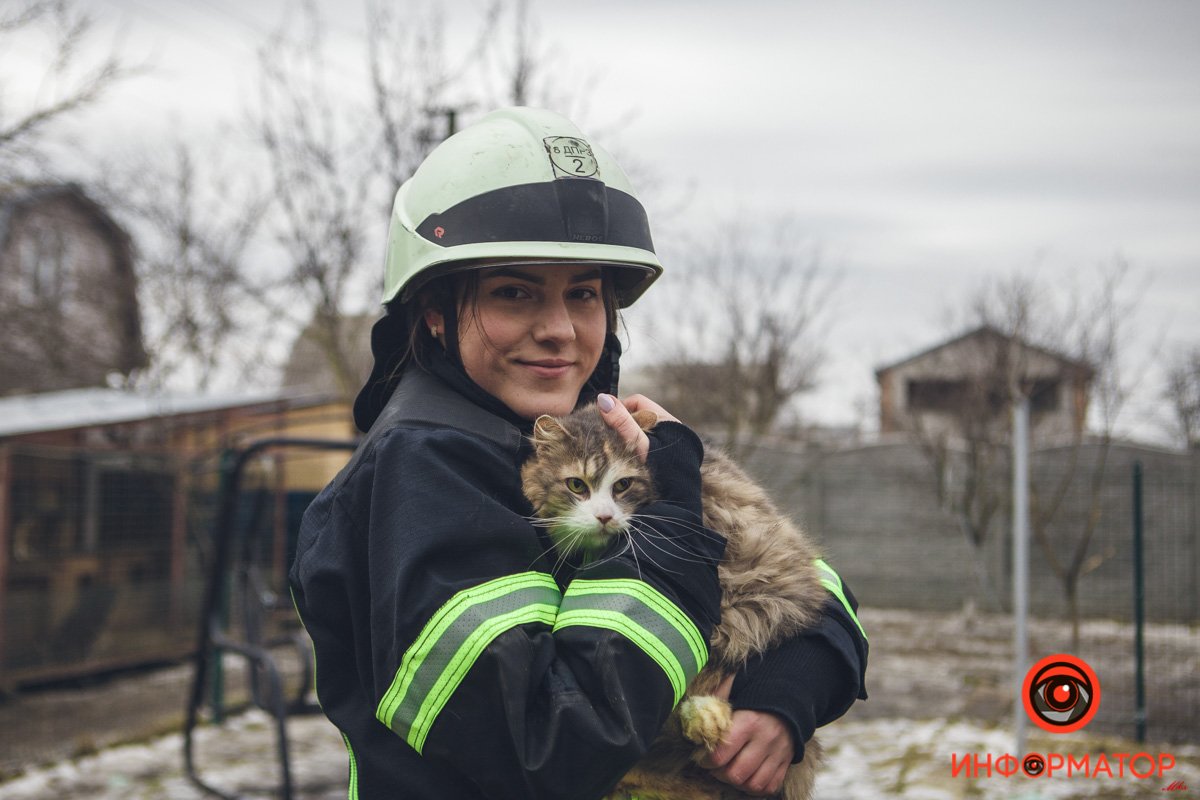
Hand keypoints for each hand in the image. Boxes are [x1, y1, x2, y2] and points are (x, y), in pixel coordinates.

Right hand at [596, 393, 677, 462]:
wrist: (677, 497)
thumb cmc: (661, 470)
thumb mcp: (638, 443)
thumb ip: (621, 422)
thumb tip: (603, 399)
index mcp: (665, 419)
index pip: (636, 402)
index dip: (619, 409)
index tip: (607, 422)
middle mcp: (668, 428)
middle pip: (637, 416)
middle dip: (622, 425)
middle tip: (609, 437)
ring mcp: (667, 442)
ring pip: (640, 432)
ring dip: (627, 438)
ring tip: (618, 450)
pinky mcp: (665, 456)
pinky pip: (645, 445)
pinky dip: (634, 448)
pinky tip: (627, 459)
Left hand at [699, 675, 794, 796]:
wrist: (789, 698)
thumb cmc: (756, 695)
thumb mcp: (735, 688)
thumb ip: (716, 697)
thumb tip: (695, 710)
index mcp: (748, 722)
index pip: (720, 755)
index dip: (705, 761)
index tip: (702, 757)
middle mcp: (764, 740)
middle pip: (736, 774)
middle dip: (719, 774)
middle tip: (714, 767)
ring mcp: (777, 753)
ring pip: (753, 784)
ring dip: (737, 783)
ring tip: (729, 772)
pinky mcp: (786, 762)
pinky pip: (770, 787)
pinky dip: (755, 788)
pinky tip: (746, 777)